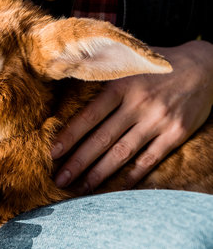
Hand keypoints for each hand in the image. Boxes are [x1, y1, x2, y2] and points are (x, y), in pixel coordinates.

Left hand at [52, 40, 212, 192]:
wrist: (205, 67)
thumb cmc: (157, 65)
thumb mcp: (128, 60)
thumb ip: (101, 71)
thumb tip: (66, 75)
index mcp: (121, 85)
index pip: (89, 116)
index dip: (69, 136)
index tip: (51, 153)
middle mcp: (138, 104)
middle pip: (102, 139)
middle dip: (78, 162)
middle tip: (59, 179)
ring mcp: (158, 121)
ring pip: (122, 153)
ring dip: (99, 173)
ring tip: (80, 187)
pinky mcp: (176, 134)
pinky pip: (149, 160)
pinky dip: (131, 175)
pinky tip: (115, 188)